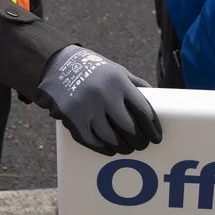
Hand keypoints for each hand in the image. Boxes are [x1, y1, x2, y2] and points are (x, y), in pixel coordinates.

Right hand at [35, 45, 162, 154]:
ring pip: (111, 138)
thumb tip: (157, 100)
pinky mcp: (72, 118)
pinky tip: (111, 149)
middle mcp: (104, 95)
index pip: (143, 110)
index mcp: (119, 82)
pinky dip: (103, 148)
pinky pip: (92, 140)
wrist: (57, 65)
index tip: (157, 137)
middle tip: (143, 145)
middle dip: (139, 140)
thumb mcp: (117, 71)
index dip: (152, 127)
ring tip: (128, 148)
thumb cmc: (93, 69)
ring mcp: (87, 108)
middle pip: (129, 128)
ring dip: (123, 147)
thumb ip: (135, 85)